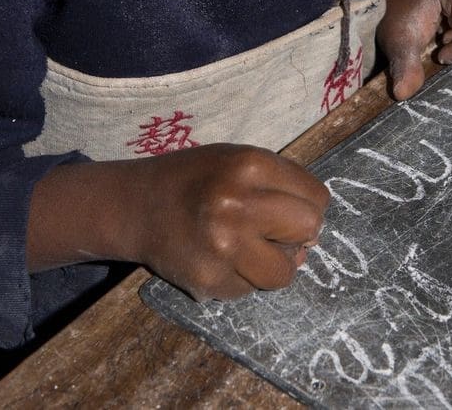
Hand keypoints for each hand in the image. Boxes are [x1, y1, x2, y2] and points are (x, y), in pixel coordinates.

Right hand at [29, 146, 328, 301]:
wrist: (135, 205)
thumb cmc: (195, 178)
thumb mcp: (237, 160)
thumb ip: (280, 186)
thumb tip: (312, 239)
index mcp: (249, 166)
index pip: (316, 196)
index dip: (309, 205)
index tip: (290, 209)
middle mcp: (238, 205)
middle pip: (308, 230)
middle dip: (297, 234)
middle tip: (275, 232)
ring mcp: (223, 246)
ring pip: (284, 272)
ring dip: (273, 264)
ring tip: (248, 248)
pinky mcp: (209, 280)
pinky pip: (250, 290)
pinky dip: (241, 278)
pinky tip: (220, 258)